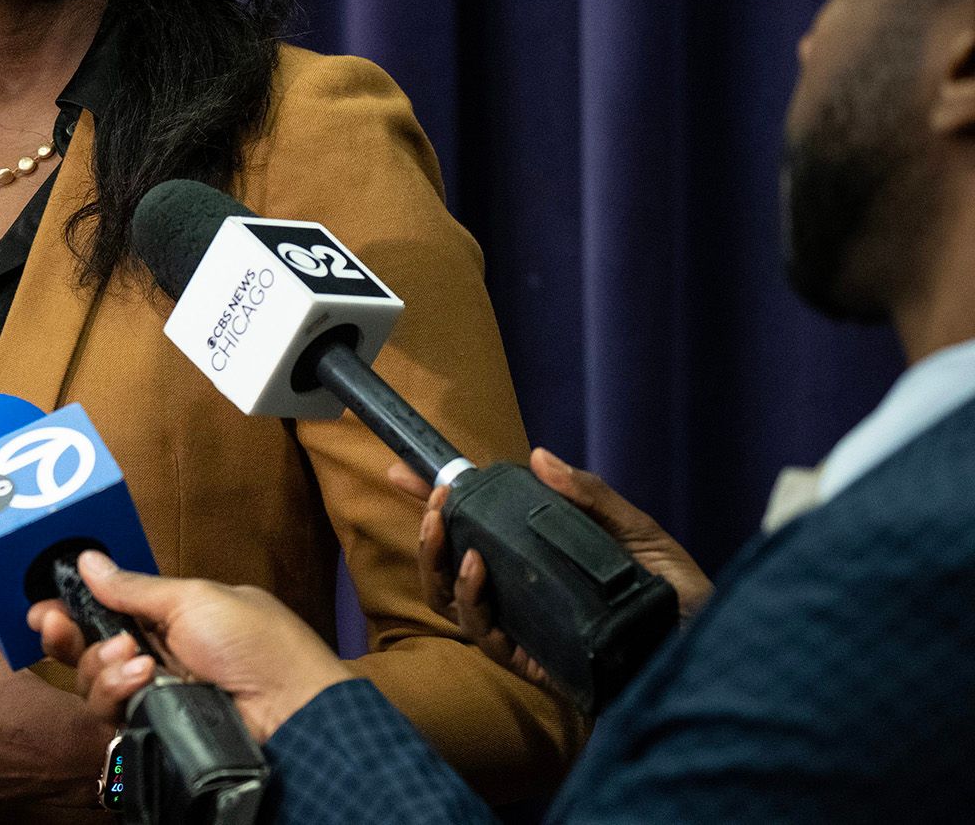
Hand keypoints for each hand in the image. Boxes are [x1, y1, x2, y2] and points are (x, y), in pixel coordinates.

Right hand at [27, 551, 348, 743]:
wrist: (289, 709)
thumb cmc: (255, 643)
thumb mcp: (193, 599)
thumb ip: (133, 587)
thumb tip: (88, 560)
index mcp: (167, 619)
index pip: (104, 613)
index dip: (71, 611)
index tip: (44, 608)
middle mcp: (153, 658)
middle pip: (87, 651)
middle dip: (67, 637)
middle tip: (56, 627)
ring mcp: (151, 698)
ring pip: (92, 684)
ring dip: (102, 664)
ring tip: (135, 657)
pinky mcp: (151, 732)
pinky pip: (110, 715)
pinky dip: (118, 692)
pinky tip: (142, 679)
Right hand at [388, 448, 714, 694]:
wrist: (716, 654)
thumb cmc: (681, 598)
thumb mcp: (639, 534)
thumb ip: (590, 497)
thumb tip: (538, 456)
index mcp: (540, 561)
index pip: (476, 528)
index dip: (436, 501)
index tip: (402, 469)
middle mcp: (524, 594)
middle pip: (449, 566)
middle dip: (428, 528)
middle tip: (432, 498)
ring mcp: (524, 629)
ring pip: (452, 601)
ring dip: (436, 560)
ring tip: (441, 526)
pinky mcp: (533, 661)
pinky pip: (484, 633)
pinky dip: (470, 598)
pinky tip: (476, 567)